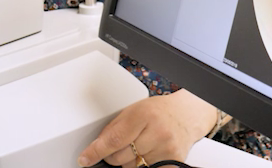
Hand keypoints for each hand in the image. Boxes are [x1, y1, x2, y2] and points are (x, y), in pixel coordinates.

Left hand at [77, 89, 217, 166]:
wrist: (186, 116)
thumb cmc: (159, 111)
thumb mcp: (134, 110)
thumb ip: (114, 128)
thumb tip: (95, 147)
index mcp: (144, 115)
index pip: (114, 139)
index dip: (96, 151)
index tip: (85, 159)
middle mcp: (157, 132)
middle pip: (120, 157)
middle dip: (113, 155)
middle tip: (121, 146)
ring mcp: (165, 149)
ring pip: (131, 167)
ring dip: (128, 161)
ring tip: (138, 146)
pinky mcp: (172, 162)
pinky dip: (141, 166)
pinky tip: (146, 155)